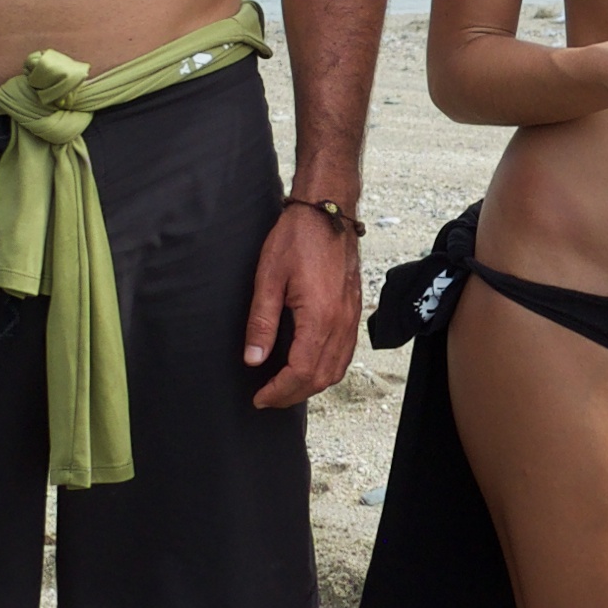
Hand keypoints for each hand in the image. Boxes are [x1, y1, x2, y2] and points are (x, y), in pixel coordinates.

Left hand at [243, 202, 363, 406]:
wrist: (328, 210)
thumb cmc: (297, 237)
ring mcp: (352, 317)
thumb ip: (261, 322)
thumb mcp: (268, 277)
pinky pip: (345, 353)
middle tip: (267, 397)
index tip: (259, 397)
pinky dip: (327, 369)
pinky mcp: (353, 310)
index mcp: (320, 317)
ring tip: (284, 388)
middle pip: (322, 377)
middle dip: (293, 394)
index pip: (301, 372)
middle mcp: (342, 322)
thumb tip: (253, 359)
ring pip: (337, 369)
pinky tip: (309, 367)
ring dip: (311, 385)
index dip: (279, 391)